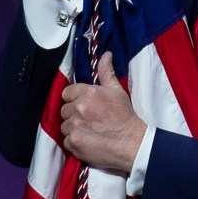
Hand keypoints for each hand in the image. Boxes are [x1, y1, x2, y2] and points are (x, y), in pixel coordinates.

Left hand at [61, 52, 145, 173]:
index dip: (74, 99)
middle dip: (74, 114)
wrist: (132, 144)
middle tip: (89, 120)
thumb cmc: (125, 117)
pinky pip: (66, 141)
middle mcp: (79, 108)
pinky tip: (88, 141)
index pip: (66, 93)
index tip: (84, 106)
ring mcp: (75, 126)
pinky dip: (75, 142)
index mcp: (88, 93)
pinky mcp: (74, 143)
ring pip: (64, 126)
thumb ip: (107, 73)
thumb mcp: (117, 91)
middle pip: (64, 110)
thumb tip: (106, 55)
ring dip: (74, 129)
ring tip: (89, 131)